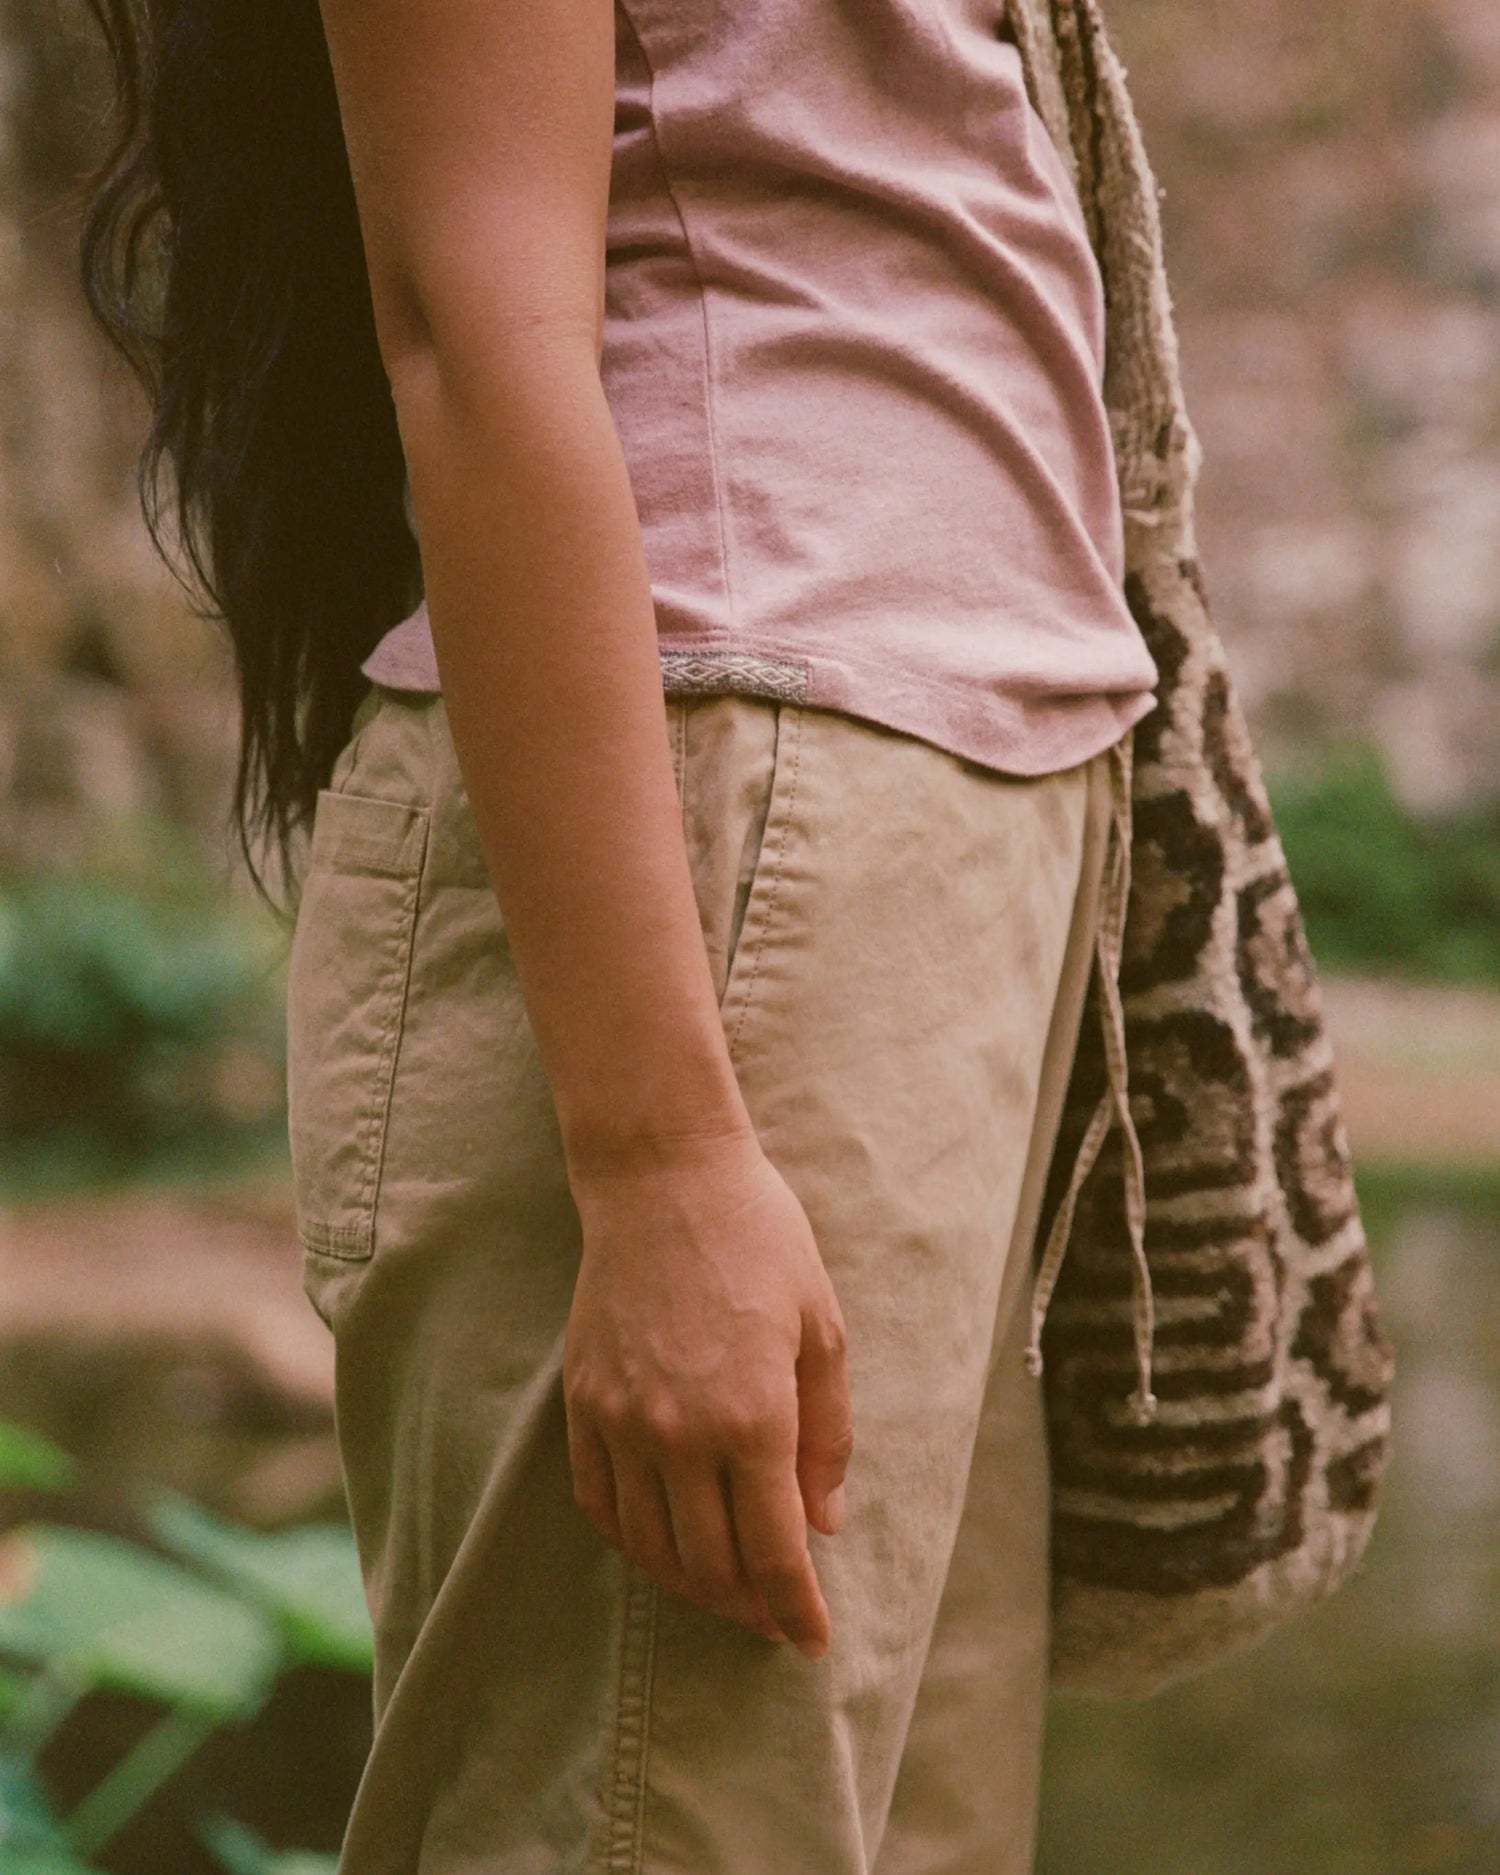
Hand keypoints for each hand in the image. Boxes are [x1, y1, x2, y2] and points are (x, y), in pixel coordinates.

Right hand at [563, 1128, 852, 1657]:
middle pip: (712, 1565)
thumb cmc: (761, 1242)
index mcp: (754, 1416)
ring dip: (691, 1586)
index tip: (812, 1641)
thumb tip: (823, 1522)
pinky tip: (660, 1546)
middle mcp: (682, 1432)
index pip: (775, 1553)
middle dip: (750, 1607)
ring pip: (651, 1546)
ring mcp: (622, 1420)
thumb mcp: (823, 1330)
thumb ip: (827, 1435)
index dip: (796, 1609)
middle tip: (776, 1618)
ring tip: (725, 1592)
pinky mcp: (583, 1401)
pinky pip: (600, 1503)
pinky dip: (631, 1542)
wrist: (663, 1180)